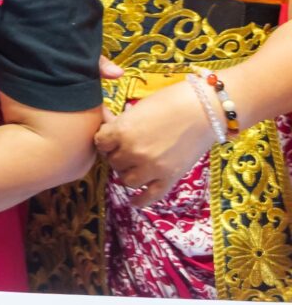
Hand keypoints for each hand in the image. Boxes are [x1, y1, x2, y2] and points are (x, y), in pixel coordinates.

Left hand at [96, 81, 216, 206]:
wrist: (205, 110)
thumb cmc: (170, 102)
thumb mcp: (138, 109)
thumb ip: (120, 122)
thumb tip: (103, 123)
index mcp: (122, 131)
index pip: (100, 143)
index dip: (105, 140)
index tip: (111, 138)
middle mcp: (134, 152)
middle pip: (113, 162)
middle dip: (118, 155)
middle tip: (127, 149)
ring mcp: (152, 167)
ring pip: (127, 180)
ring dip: (128, 173)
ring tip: (134, 166)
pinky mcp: (170, 178)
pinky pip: (150, 196)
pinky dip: (140, 201)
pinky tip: (134, 201)